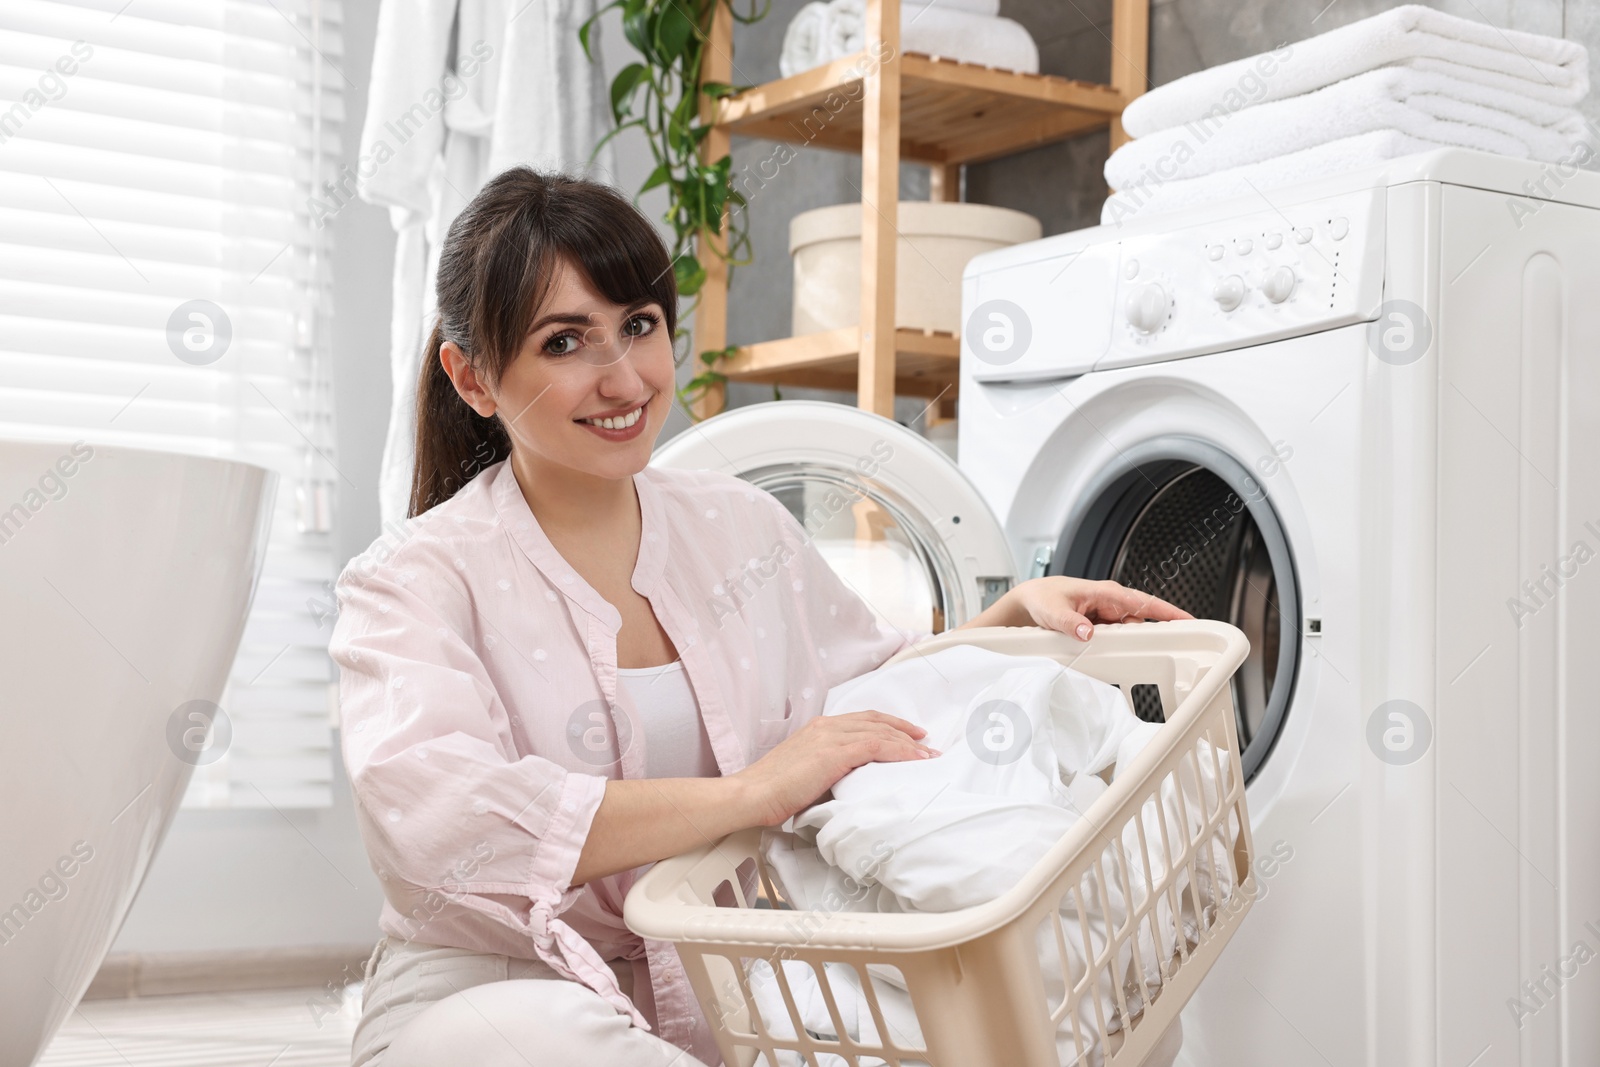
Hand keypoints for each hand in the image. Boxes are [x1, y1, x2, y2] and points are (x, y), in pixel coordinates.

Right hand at [733, 711, 938, 827]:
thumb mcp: (807, 774)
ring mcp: (830, 736)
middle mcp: (826, 726)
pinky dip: (899, 751)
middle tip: (927, 743)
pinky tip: (914, 759)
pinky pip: (877, 746)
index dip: (889, 726)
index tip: (909, 736)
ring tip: (928, 754)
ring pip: (880, 732)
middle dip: (905, 731)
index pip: (863, 720)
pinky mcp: (834, 752)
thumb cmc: (774, 793)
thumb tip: (853, 781)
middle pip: (876, 721)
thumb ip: (830, 770)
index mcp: (819, 728)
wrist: (752, 795)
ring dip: (908, 743)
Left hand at [1009, 576, 1192, 640]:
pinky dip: (1123, 645)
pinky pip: (1120, 636)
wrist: (1029, 601)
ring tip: (1143, 654)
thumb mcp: (1053, 611)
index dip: (1168, 612)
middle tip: (1174, 647)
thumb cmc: (1042, 597)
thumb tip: (1087, 632)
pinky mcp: (1101, 626)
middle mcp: (1110, 602)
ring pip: (1132, 630)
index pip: (1144, 602)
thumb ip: (1069, 622)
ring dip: (1137, 642)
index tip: (1189, 621)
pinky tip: (1124, 655)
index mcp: (1105, 593)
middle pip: (1144, 619)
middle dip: (1159, 631)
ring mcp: (1107, 615)